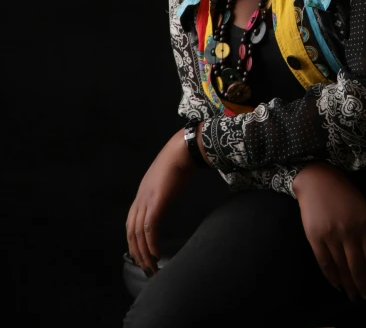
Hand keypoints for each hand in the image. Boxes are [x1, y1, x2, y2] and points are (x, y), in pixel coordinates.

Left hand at [126, 128, 197, 275]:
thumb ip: (164, 189)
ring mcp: (147, 199)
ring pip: (139, 233)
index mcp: (142, 193)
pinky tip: (157, 254)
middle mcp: (141, 198)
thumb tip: (168, 195)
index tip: (141, 255)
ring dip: (144, 253)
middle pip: (131, 232)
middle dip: (137, 252)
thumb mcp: (167, 179)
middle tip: (146, 268)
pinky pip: (150, 228)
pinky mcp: (157, 201)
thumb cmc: (179, 161)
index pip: (131, 223)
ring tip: (152, 267)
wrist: (182, 149)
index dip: (134, 242)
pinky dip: (152, 243)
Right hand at [293, 161, 365, 301]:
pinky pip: (324, 261)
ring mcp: (331, 235)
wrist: (316, 179)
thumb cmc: (343, 192)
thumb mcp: (364, 209)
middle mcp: (349, 231)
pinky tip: (336, 284)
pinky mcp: (314, 237)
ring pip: (342, 267)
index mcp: (365, 224)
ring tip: (353, 295)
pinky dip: (331, 276)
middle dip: (364, 285)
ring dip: (349, 284)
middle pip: (358, 266)